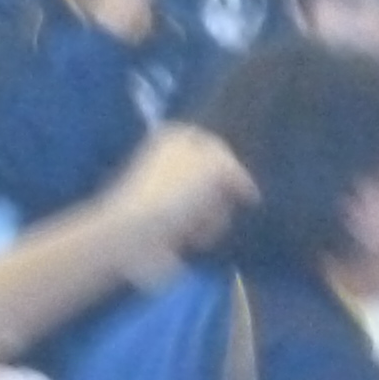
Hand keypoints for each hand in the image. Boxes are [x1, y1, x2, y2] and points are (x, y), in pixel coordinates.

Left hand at [107, 125, 251, 261]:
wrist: (133, 235)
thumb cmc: (172, 193)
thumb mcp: (213, 166)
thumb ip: (234, 168)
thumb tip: (245, 188)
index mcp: (177, 140)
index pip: (218, 144)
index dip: (231, 163)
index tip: (238, 181)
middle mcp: (173, 165)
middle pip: (219, 179)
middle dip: (220, 195)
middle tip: (209, 201)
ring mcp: (171, 198)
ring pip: (215, 205)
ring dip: (212, 218)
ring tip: (194, 224)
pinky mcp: (171, 226)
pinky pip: (203, 228)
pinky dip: (200, 234)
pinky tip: (188, 238)